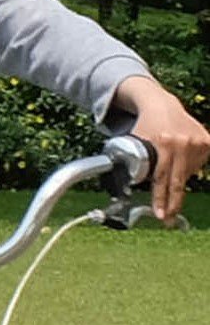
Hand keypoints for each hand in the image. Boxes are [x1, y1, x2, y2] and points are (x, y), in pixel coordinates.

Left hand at [111, 76, 206, 222]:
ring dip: (177, 179)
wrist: (160, 105)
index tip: (160, 214)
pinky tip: (178, 160)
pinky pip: (197, 165)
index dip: (161, 198)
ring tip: (167, 171)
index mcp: (163, 142)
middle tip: (168, 220)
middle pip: (178, 180)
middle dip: (172, 203)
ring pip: (187, 174)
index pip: (161, 177)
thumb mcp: (132, 142)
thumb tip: (123, 187)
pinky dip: (186, 168)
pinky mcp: (208, 142)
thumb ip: (129, 161)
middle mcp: (183, 142)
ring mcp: (198, 141)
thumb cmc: (143, 127)